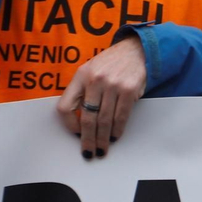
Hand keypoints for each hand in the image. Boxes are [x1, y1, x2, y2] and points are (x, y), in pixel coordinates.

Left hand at [57, 36, 146, 158]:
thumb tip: (78, 121)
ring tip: (102, 149)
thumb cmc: (111, 63)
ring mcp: (112, 84)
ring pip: (104, 120)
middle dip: (88, 139)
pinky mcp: (128, 89)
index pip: (65, 106)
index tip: (75, 134)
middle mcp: (95, 79)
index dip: (68, 124)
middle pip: (87, 118)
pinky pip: (121, 116)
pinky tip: (115, 137)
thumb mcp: (90, 70)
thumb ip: (82, 90)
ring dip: (103, 139)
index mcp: (80, 75)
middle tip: (89, 152)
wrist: (136, 49)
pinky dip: (117, 130)